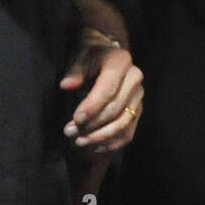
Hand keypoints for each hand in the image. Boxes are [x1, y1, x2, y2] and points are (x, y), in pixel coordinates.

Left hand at [61, 30, 142, 154]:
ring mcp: (139, 96)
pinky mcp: (138, 110)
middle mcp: (135, 79)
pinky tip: (94, 147)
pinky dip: (112, 143)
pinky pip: (128, 132)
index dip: (92, 107)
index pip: (108, 90)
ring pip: (123, 123)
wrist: (106, 56)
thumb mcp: (80, 57)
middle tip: (70, 132)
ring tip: (79, 141)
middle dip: (92, 124)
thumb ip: (74, 71)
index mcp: (121, 62)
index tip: (75, 119)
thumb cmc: (90, 57)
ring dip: (100, 137)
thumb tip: (66, 85)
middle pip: (115, 109)